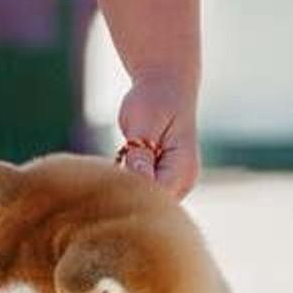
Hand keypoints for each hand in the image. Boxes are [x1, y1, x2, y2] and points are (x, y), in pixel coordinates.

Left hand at [117, 70, 199, 199]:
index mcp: (183, 170)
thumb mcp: (144, 123)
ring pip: (148, 202)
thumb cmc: (153, 100)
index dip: (132, 197)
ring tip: (117, 166)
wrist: (166, 85)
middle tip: (108, 176)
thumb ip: (140, 155)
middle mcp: (184, 182)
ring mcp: (177, 184)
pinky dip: (130, 186)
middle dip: (130, 197)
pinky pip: (146, 192)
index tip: (109, 184)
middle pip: (153, 206)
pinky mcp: (166, 181)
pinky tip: (120, 169)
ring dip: (129, 191)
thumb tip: (136, 183)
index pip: (156, 200)